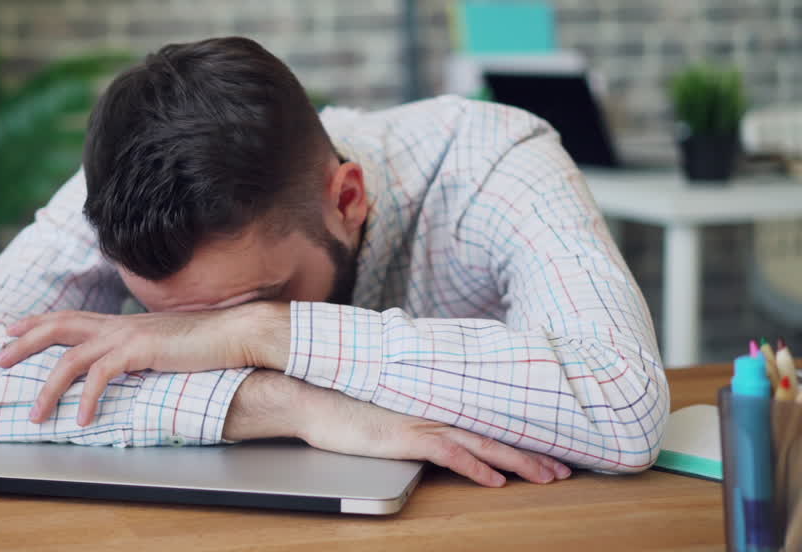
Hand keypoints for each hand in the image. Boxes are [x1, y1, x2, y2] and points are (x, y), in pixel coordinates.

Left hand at [0, 305, 272, 424]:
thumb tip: (126, 365)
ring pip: (71, 356)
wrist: (234, 333)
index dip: (37, 322)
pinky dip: (86, 398)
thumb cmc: (205, 342)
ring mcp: (127, 335)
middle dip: (24, 342)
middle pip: (58, 326)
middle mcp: (118, 324)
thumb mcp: (162, 345)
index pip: (70, 316)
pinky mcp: (140, 350)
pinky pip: (101, 375)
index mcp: (122, 322)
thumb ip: (139, 351)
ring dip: (48, 387)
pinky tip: (81, 418)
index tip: (11, 331)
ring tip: (36, 414)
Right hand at [225, 371, 571, 486]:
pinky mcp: (406, 437)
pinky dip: (476, 467)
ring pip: (483, 442)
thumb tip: (426, 421)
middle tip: (564, 469)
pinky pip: (450, 454)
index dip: (518, 435)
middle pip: (494, 432)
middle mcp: (434, 410)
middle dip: (533, 452)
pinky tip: (496, 481)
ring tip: (548, 475)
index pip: (485, 421)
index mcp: (432, 403)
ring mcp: (422, 422)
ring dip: (519, 461)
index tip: (546, 448)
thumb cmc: (343, 402)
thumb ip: (411, 411)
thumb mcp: (385, 406)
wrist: (312, 396)